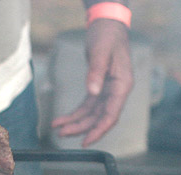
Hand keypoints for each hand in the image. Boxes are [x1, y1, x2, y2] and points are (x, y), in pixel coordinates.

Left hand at [50, 19, 132, 145]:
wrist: (107, 26)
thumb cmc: (107, 36)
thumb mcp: (101, 52)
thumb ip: (96, 72)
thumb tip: (92, 92)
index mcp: (122, 86)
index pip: (111, 115)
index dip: (99, 130)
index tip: (85, 141)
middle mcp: (116, 92)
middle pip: (99, 118)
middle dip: (81, 128)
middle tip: (62, 134)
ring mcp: (107, 91)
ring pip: (92, 114)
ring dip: (75, 123)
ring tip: (58, 128)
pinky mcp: (98, 88)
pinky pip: (86, 106)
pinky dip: (74, 113)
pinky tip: (62, 119)